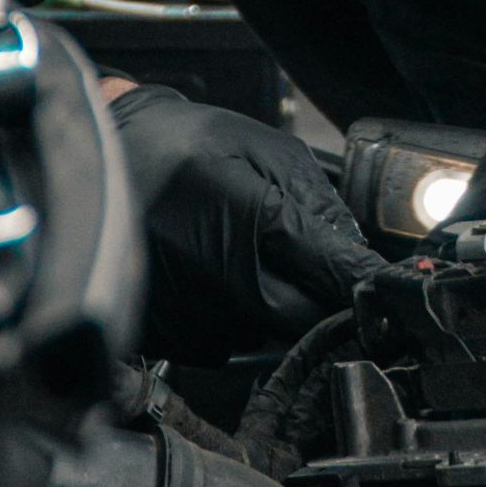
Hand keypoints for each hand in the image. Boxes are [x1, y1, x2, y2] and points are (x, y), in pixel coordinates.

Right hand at [109, 85, 387, 364]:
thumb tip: (356, 252)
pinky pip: (226, 341)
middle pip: (305, 317)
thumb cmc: (179, 145)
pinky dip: (232, 315)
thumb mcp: (262, 147)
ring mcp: (194, 312)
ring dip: (271, 304)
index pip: (332, 273)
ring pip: (267, 332)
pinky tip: (211, 274)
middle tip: (307, 267)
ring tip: (238, 254)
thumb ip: (318, 198)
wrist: (100, 160)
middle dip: (318, 297)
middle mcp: (222, 276)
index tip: (384, 290)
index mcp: (252, 220)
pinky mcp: (172, 335)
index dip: (363, 282)